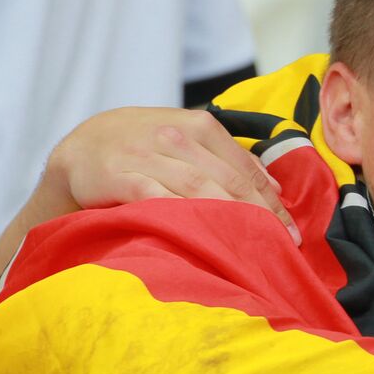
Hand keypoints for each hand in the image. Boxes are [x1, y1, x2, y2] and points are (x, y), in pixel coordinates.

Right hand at [44, 107, 298, 243]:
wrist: (82, 145)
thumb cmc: (145, 144)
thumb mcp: (187, 138)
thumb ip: (230, 158)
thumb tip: (274, 186)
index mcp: (200, 126)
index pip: (246, 168)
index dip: (272, 202)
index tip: (291, 231)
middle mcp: (176, 137)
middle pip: (229, 181)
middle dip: (260, 214)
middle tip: (282, 244)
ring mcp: (148, 155)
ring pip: (199, 190)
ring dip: (230, 220)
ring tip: (252, 247)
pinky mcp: (122, 176)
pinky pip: (157, 199)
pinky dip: (183, 217)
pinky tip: (203, 237)